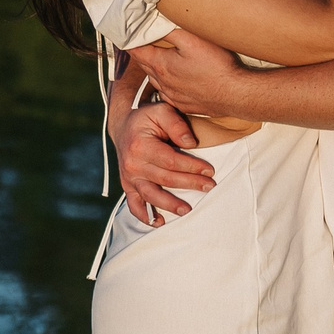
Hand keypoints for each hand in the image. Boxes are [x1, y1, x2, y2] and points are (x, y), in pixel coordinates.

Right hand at [112, 99, 213, 224]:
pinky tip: (159, 222)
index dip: (192, 167)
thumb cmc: (146, 117)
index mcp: (141, 145)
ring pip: (151, 195)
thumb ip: (176, 124)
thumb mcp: (162, 111)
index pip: (171, 161)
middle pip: (165, 179)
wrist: (123, 125)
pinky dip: (145, 216)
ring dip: (170, 205)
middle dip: (190, 183)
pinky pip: (134, 204)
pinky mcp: (128, 185)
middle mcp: (132, 163)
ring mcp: (129, 177)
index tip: (210, 170)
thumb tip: (191, 144)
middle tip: (209, 186)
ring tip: (187, 210)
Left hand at [125, 25, 252, 116]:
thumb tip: (152, 24)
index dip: (130, 41)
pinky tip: (173, 81)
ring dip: (153, 70)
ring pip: (156, 81)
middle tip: (140, 43)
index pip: (136, 52)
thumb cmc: (216, 66)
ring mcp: (173, 96)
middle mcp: (163, 83)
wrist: (236, 94)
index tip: (126, 34)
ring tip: (156, 59)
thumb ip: (169, 32)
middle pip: (144, 66)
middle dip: (141, 54)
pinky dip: (166, 85)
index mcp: (161, 65)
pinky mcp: (185, 105)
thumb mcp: (192, 40)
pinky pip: (168, 94)